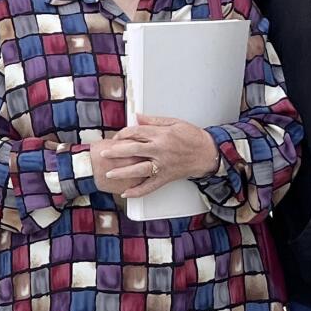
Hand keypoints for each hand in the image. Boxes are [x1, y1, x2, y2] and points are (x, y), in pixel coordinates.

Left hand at [90, 114, 220, 198]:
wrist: (207, 153)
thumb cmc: (192, 137)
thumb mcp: (174, 122)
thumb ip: (153, 121)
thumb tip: (136, 117)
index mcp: (161, 135)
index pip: (136, 133)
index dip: (123, 134)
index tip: (115, 137)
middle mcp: (160, 150)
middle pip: (133, 150)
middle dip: (116, 152)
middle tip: (103, 154)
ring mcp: (163, 165)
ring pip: (139, 170)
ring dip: (122, 173)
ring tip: (109, 174)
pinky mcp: (166, 177)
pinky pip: (150, 186)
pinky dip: (138, 192)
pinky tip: (126, 193)